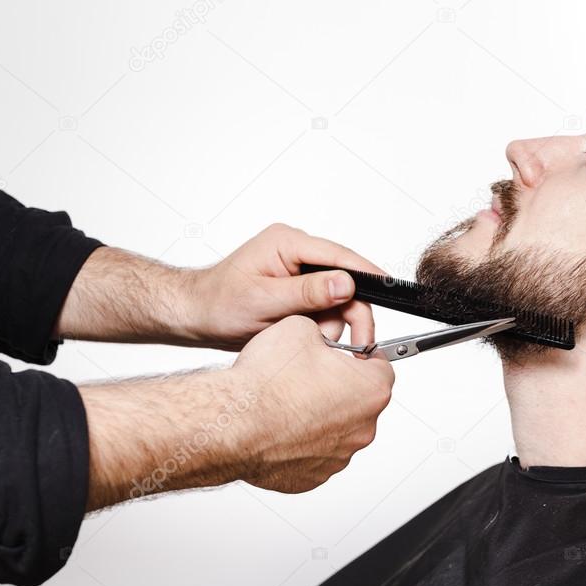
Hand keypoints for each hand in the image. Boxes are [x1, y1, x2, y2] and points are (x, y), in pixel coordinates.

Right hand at [81, 315, 394, 508]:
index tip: (340, 354)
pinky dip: (300, 441)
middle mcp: (363, 428)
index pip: (380, 365)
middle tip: (308, 375)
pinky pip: (312, 454)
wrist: (231, 423)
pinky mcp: (313, 477)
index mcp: (371, 389)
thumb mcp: (301, 326)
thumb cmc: (265, 382)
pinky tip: (278, 426)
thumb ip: (324, 329)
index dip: (356, 356)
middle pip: (359, 400)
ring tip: (287, 401)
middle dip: (339, 387)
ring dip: (319, 416)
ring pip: (336, 429)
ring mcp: (338, 457)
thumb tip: (323, 332)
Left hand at [187, 223, 386, 350]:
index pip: (339, 254)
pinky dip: (321, 326)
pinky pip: (324, 307)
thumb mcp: (265, 300)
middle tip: (358, 342)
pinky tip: (307, 337)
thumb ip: (308, 292)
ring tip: (313, 341)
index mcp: (288, 242)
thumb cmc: (218, 304)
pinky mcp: (298, 290)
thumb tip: (347, 282)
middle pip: (344, 279)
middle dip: (350, 312)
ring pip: (337, 298)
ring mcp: (298, 272)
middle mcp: (297, 253)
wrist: (196, 318)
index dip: (367, 273)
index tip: (389, 288)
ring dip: (332, 323)